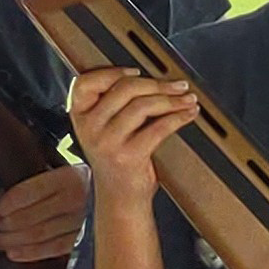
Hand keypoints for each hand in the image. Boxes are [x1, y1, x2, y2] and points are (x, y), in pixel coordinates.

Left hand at [0, 163, 89, 262]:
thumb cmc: (85, 184)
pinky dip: (30, 252)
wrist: (120, 196)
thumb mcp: (67, 172)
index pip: (27, 193)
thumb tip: (5, 199)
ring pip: (39, 234)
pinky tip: (14, 253)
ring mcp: (82, 221)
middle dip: (6, 225)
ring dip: (13, 240)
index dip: (5, 205)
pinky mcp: (86, 239)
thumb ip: (41, 183)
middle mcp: (76, 199)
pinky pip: (53, 248)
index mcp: (68, 177)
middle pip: (30, 216)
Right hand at [68, 67, 198, 200]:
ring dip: (172, 100)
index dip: (111, 72)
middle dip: (157, 83)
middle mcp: (89, 127)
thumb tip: (148, 78)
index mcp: (80, 116)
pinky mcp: (129, 156)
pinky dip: (179, 117)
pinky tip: (188, 114)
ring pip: (143, 105)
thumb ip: (111, 104)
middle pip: (124, 88)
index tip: (136, 71)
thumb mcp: (101, 129)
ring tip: (188, 99)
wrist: (119, 197)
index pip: (85, 82)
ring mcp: (107, 142)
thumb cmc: (116, 158)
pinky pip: (159, 127)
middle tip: (177, 86)